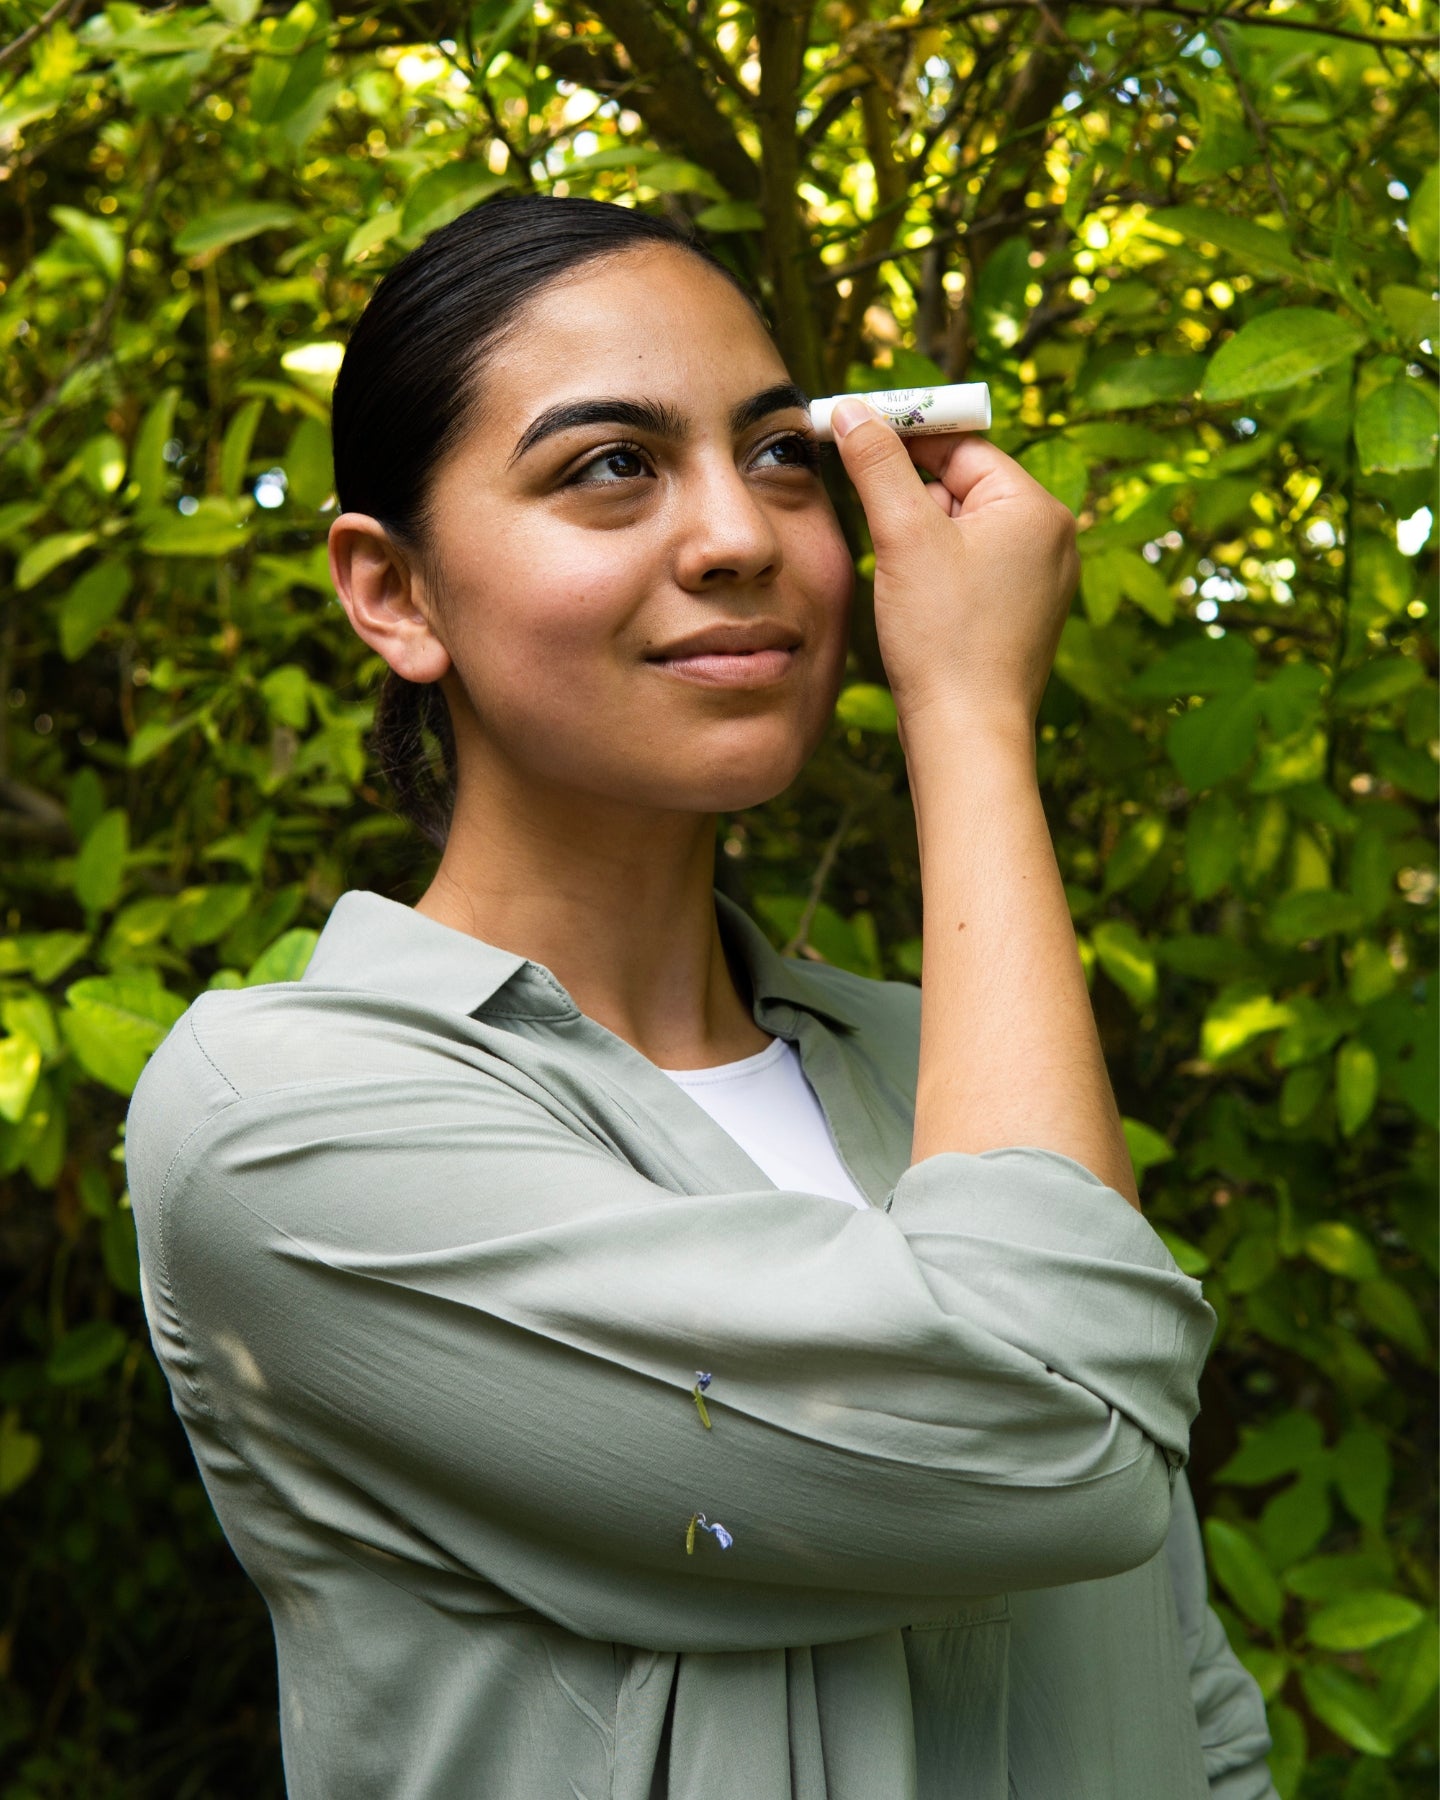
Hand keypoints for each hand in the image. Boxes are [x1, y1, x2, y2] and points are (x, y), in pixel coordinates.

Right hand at [831, 401, 1078, 734]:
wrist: (966, 734)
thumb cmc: (942, 638)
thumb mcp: (902, 537)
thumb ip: (877, 463)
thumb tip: (852, 409)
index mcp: (1036, 507)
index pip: (961, 447)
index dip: (904, 439)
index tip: (853, 435)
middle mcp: (1053, 538)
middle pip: (963, 486)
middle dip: (912, 502)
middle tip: (880, 533)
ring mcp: (1042, 580)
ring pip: (964, 531)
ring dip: (920, 542)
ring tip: (903, 585)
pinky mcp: (1024, 616)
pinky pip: (974, 570)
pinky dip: (937, 575)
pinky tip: (917, 607)